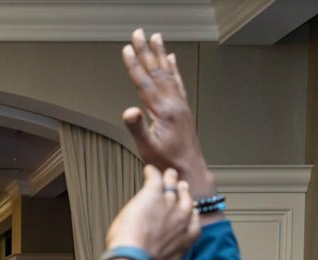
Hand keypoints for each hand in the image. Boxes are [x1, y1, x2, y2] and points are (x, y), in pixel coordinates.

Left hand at [103, 166, 202, 259]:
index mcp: (188, 235)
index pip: (194, 218)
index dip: (190, 212)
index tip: (188, 209)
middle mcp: (182, 216)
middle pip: (185, 197)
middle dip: (182, 191)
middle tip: (179, 185)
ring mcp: (168, 203)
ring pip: (171, 185)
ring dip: (169, 178)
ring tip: (166, 174)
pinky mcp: (152, 193)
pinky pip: (154, 177)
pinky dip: (151, 173)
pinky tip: (148, 170)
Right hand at [121, 29, 213, 196]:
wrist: (190, 168)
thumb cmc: (167, 161)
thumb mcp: (147, 148)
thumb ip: (137, 127)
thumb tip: (128, 110)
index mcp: (163, 111)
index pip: (144, 82)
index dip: (134, 64)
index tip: (127, 48)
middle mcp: (173, 103)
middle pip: (157, 71)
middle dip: (146, 51)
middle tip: (139, 33)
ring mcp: (180, 104)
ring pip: (168, 73)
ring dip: (160, 54)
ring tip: (156, 37)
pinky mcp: (183, 108)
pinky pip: (177, 82)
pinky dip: (173, 68)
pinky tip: (172, 59)